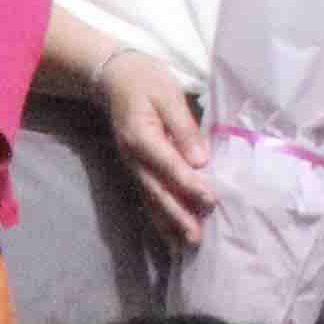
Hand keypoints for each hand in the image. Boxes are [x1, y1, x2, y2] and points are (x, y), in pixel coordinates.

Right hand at [98, 50, 217, 247]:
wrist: (113, 78)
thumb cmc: (145, 81)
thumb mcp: (167, 95)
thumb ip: (184, 127)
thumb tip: (200, 159)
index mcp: (141, 137)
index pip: (168, 165)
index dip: (189, 184)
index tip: (210, 200)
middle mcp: (133, 157)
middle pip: (157, 190)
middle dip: (178, 215)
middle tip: (197, 238)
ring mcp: (131, 166)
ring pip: (150, 199)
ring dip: (167, 223)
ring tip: (184, 246)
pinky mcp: (135, 169)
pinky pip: (146, 196)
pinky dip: (158, 217)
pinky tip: (170, 234)